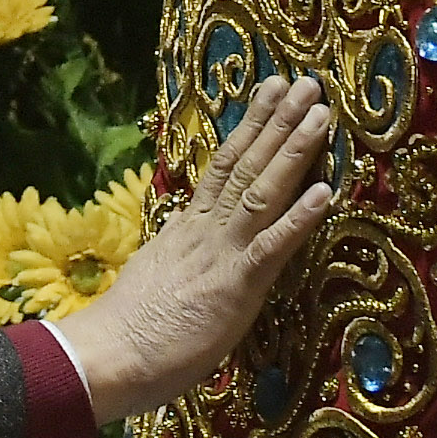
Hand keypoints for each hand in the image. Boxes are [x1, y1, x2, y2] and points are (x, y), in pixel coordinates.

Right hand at [47, 73, 337, 422]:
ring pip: (263, 191)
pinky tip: (326, 190)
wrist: (110, 354)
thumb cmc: (128, 330)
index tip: (270, 96)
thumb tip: (183, 242)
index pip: (223, 168)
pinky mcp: (236, 284)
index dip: (250, 130)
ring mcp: (222, 253)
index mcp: (187, 228)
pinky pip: (274, 245)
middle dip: (278, 122)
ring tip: (320, 113)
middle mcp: (206, 230)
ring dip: (294, 151)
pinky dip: (300, 217)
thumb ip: (175, 254)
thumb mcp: (154, 275)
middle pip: (246, 165)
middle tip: (305, 82)